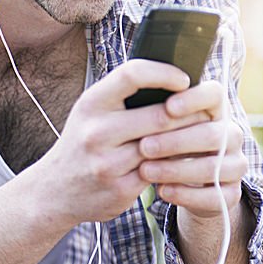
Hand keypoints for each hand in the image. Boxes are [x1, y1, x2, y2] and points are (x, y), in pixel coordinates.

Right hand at [32, 59, 212, 226]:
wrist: (54, 190)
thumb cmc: (82, 141)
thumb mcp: (91, 109)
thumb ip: (122, 93)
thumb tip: (171, 74)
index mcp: (92, 103)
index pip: (131, 75)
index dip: (163, 73)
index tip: (184, 79)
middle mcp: (97, 132)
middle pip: (159, 115)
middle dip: (189, 112)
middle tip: (208, 109)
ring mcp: (107, 164)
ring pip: (164, 146)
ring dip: (187, 140)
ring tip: (203, 131)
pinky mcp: (120, 190)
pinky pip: (159, 172)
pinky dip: (174, 164)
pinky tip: (184, 158)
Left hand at [136, 81, 246, 218]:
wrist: (188, 183)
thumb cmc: (171, 143)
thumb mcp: (167, 126)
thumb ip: (160, 113)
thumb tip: (139, 104)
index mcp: (217, 109)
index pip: (215, 94)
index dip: (194, 99)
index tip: (168, 106)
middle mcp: (232, 134)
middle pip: (212, 134)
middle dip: (175, 141)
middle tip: (143, 146)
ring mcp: (236, 165)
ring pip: (212, 167)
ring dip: (175, 170)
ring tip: (145, 170)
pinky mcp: (232, 194)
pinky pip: (213, 196)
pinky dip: (185, 194)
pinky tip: (163, 190)